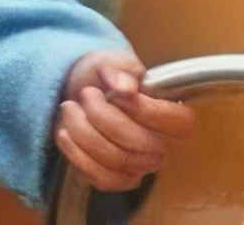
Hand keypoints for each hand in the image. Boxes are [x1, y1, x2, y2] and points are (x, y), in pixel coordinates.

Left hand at [54, 50, 194, 191]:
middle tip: (85, 93)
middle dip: (102, 115)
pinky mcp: (117, 180)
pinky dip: (76, 153)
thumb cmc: (103, 78)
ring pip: (116, 160)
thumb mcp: (111, 62)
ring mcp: (140, 166)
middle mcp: (163, 146)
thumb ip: (119, 70)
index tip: (116, 94)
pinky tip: (65, 132)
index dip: (145, 110)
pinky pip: (101, 178)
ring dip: (82, 130)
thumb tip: (125, 86)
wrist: (78, 93)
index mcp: (173, 116)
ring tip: (69, 107)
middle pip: (140, 143)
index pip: (178, 123)